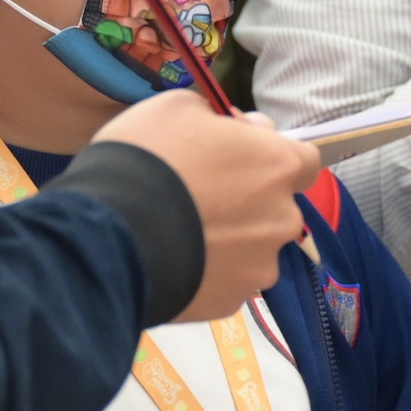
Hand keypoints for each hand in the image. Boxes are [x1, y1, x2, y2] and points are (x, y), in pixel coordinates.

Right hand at [91, 93, 320, 320]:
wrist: (106, 235)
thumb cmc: (146, 157)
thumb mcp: (178, 108)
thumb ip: (223, 118)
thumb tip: (244, 130)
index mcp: (278, 166)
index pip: (304, 160)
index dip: (273, 155)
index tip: (242, 156)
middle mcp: (283, 218)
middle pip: (277, 207)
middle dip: (248, 200)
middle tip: (200, 196)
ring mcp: (260, 265)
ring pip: (253, 248)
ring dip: (230, 240)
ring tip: (180, 234)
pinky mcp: (231, 302)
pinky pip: (226, 281)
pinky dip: (207, 273)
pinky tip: (173, 261)